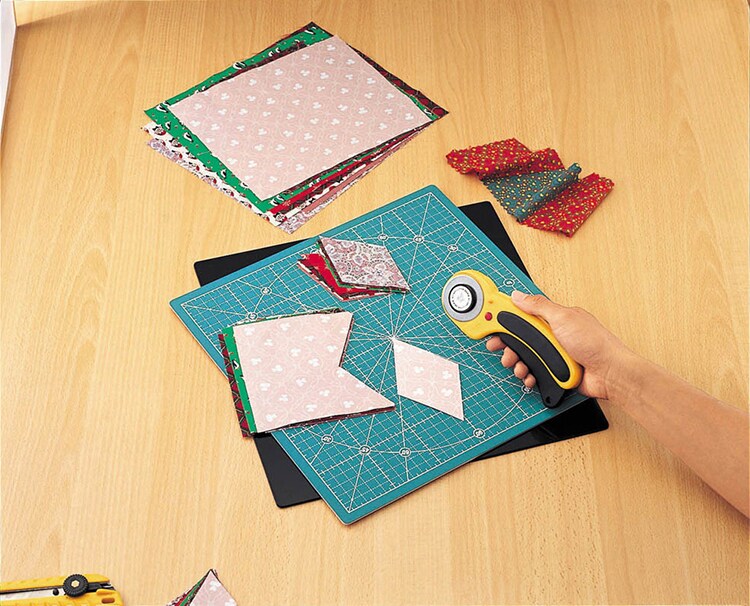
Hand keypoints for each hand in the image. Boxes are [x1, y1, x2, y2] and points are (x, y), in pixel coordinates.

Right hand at [486, 291, 631, 398]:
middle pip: (519, 337)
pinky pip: (533, 372)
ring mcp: (552, 354)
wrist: (610, 374)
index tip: (488, 318)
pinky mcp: (554, 371)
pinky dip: (528, 375)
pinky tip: (530, 376)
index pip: (522, 312)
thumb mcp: (563, 318)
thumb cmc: (596, 344)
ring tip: (517, 365)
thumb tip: (519, 295)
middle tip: (498, 347)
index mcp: (553, 318)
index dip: (504, 315)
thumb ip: (538, 306)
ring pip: (524, 356)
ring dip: (517, 362)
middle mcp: (551, 335)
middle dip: (506, 343)